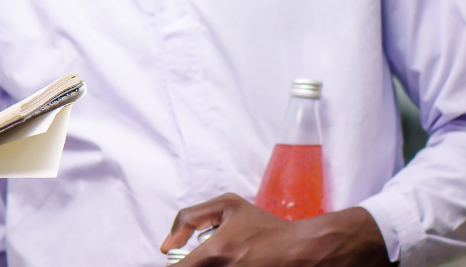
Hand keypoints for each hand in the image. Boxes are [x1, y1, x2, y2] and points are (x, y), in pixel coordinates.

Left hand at [161, 193, 392, 266]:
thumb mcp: (227, 205)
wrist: (298, 250)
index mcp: (216, 254)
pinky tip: (236, 262)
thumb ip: (190, 217)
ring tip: (225, 258)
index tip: (176, 258)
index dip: (175, 263)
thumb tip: (167, 244)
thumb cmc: (263, 226)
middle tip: (203, 257)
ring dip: (208, 266)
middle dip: (191, 264)